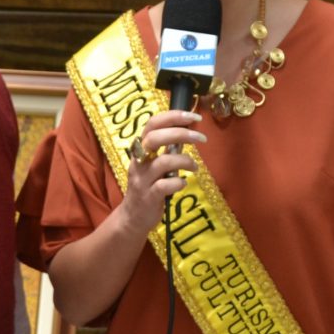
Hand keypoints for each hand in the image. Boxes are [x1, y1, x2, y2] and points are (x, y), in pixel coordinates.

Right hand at [121, 109, 206, 235]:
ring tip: (194, 167)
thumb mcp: (153, 165)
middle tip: (201, 138)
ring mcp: (142, 179)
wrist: (133, 217)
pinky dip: (178, 183)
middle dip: (181, 134)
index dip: (172, 116)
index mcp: (141, 150)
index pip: (152, 124)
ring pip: (162, 162)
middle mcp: (139, 162)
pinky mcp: (149, 197)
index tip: (192, 117)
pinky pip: (165, 186)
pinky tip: (183, 184)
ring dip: (185, 161)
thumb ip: (166, 150)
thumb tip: (186, 135)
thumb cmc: (147, 187)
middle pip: (155, 138)